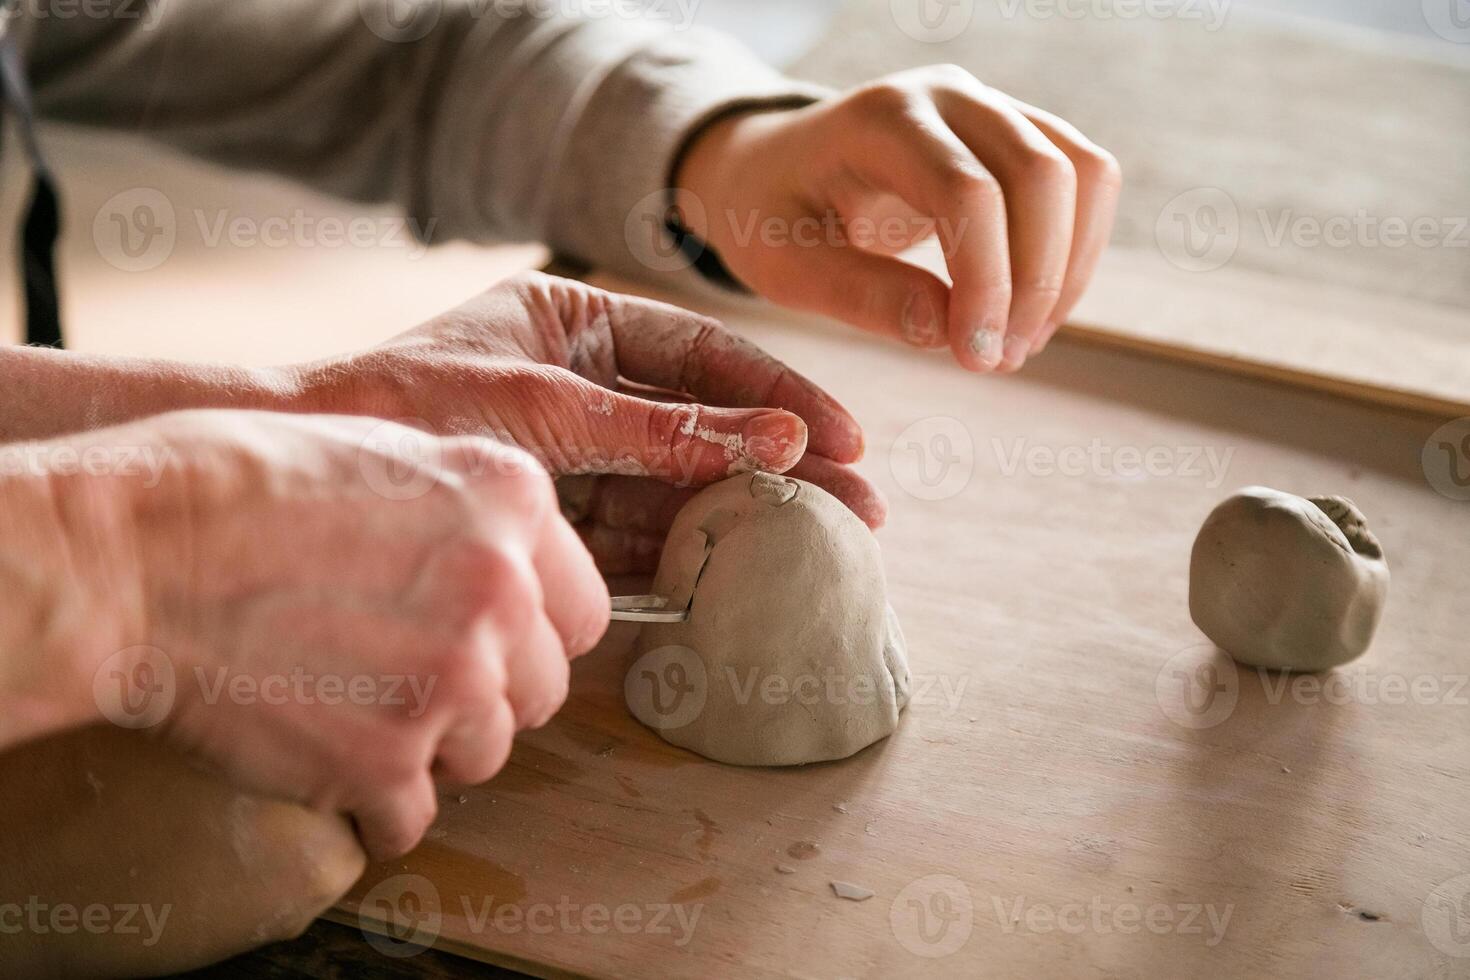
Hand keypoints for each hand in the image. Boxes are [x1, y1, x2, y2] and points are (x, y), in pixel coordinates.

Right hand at [36, 410, 606, 858]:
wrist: (134, 555)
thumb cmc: (236, 486)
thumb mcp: (389, 452)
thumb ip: (469, 514)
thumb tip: (508, 566)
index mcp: (512, 502)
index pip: (581, 610)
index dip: (531, 634)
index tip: (489, 642)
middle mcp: (501, 591)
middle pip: (542, 689)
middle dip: (486, 694)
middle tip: (411, 680)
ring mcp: (451, 680)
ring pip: (486, 753)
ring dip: (431, 747)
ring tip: (355, 711)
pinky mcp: (387, 760)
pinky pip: (415, 815)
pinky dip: (374, 804)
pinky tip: (328, 764)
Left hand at [296, 273, 885, 569]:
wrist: (312, 469)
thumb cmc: (414, 405)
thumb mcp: (549, 405)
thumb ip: (664, 429)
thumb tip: (778, 438)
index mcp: (587, 327)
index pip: (707, 357)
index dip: (780, 394)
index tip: (843, 436)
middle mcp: (591, 391)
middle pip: (710, 427)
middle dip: (785, 465)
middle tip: (865, 506)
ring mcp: (578, 460)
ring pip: (684, 489)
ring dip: (752, 516)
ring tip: (830, 543)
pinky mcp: (560, 525)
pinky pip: (640, 541)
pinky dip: (690, 558)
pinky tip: (750, 572)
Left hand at [675, 65, 1121, 373]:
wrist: (775, 168)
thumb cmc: (773, 217)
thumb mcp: (785, 268)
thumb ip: (859, 295)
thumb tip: (945, 330)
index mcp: (881, 120)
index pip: (967, 191)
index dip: (987, 282)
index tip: (974, 357)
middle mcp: (948, 95)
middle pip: (1042, 174)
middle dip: (1036, 282)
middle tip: (995, 360)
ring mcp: (992, 106)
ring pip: (1082, 172)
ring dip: (1067, 271)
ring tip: (1015, 344)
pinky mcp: (1020, 131)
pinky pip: (1085, 182)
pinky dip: (1074, 254)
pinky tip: (1027, 313)